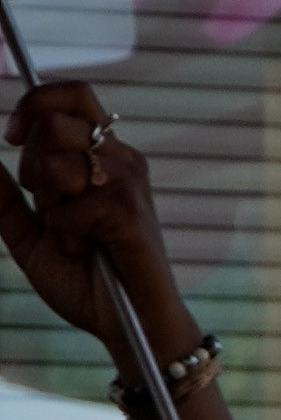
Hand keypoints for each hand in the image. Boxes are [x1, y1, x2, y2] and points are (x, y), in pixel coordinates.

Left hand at [0, 83, 176, 353]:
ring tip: (73, 233)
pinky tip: (87, 250)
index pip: (73, 95)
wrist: (129, 325)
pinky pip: (69, 205)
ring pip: (56, 162)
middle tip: (47, 204)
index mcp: (104, 156)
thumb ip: (5, 199)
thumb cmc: (89, 282)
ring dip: (49, 203)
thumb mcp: (30, 235)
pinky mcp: (129, 211)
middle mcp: (121, 161)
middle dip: (32, 165)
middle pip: (54, 122)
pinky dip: (64, 233)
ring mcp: (129, 184)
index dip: (35, 103)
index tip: (10, 136)